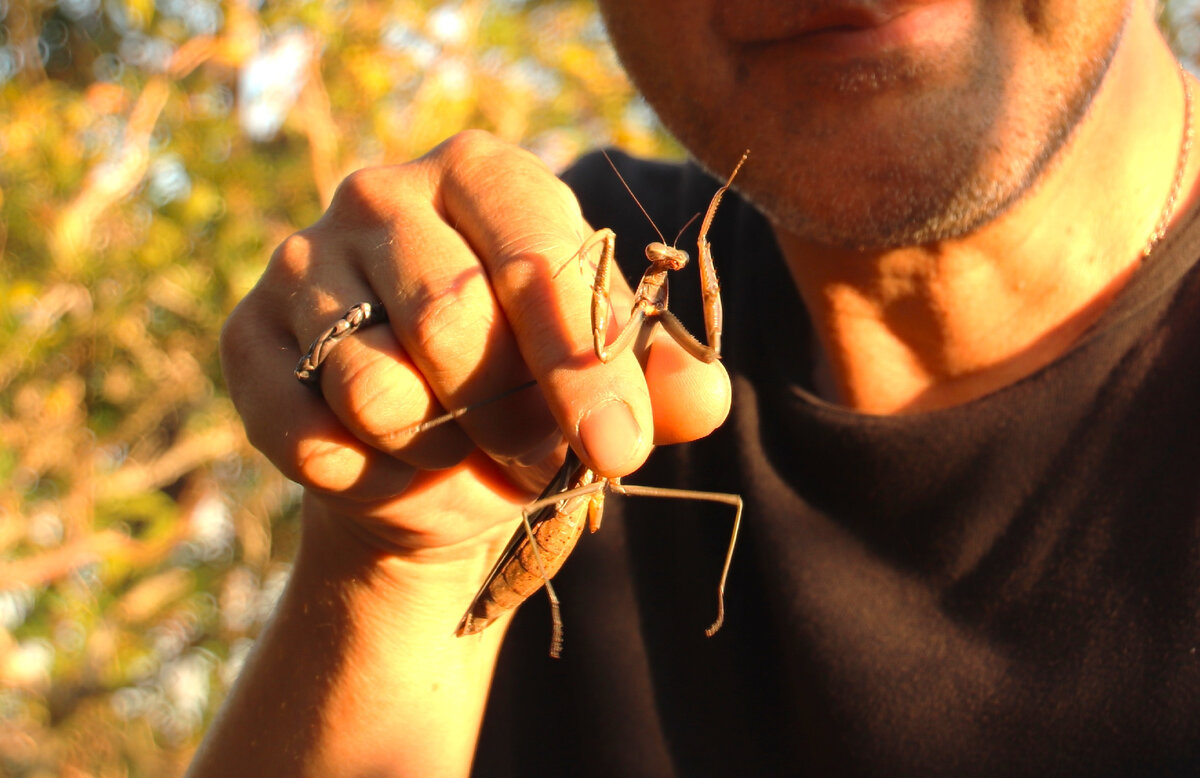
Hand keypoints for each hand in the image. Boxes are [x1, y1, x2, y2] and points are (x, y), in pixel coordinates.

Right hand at [220, 130, 731, 557]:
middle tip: (530, 454)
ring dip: (430, 448)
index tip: (615, 450)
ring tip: (450, 442)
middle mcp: (384, 194)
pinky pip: (302, 431)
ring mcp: (303, 260)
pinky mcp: (245, 336)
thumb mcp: (602, 389)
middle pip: (449, 320)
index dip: (581, 364)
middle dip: (506, 418)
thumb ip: (660, 385)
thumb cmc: (525, 398)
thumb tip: (706, 395)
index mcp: (486, 176)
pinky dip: (360, 475)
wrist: (421, 462)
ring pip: (369, 384)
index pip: (534, 256)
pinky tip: (380, 458)